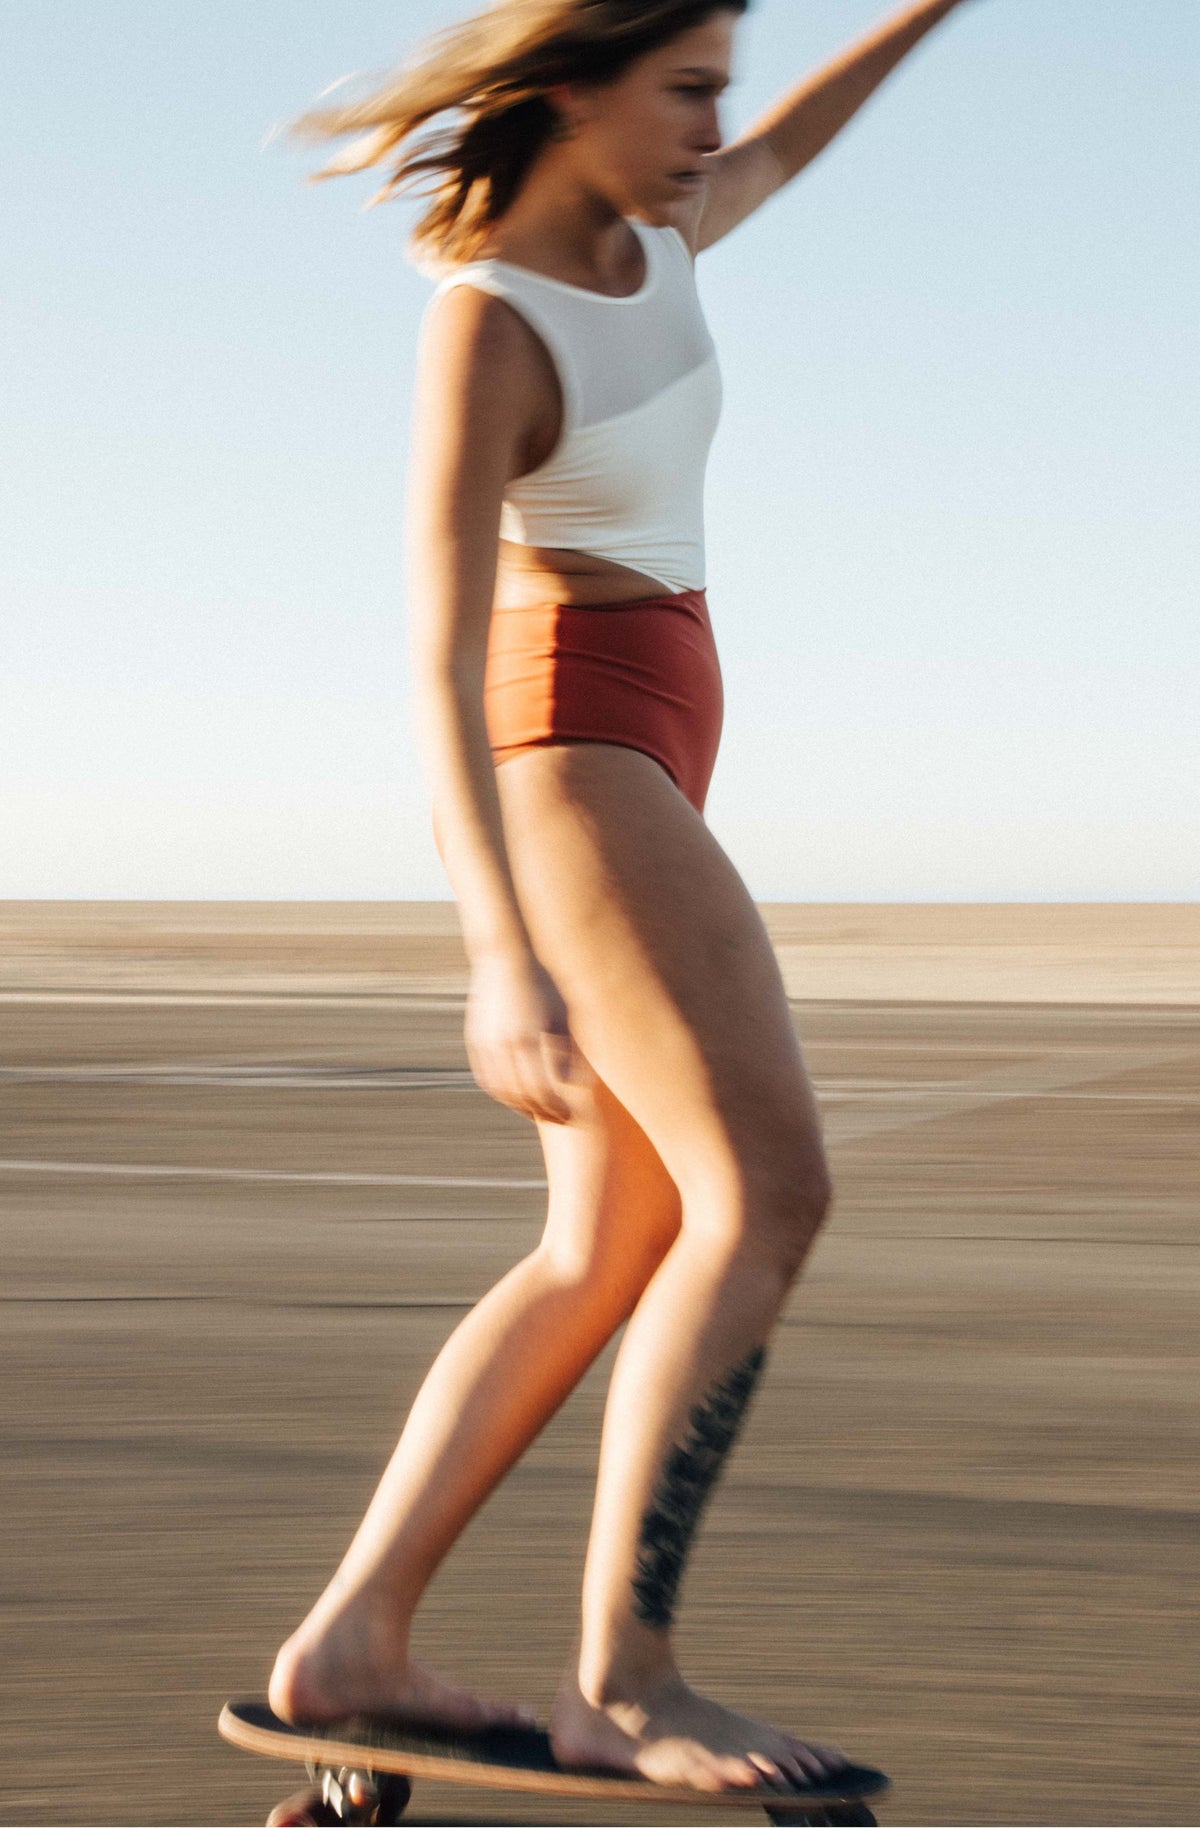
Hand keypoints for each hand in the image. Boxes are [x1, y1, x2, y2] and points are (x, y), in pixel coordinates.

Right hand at [465, 950, 594, 1124]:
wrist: (502, 960)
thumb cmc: (542, 985)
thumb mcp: (563, 1014)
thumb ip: (570, 1050)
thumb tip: (577, 1083)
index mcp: (530, 1039)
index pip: (543, 1090)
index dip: (557, 1108)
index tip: (570, 1116)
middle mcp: (506, 1045)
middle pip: (523, 1095)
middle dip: (542, 1112)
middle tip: (558, 1120)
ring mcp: (486, 1044)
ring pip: (501, 1090)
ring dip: (520, 1106)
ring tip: (537, 1112)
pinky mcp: (474, 1041)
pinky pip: (485, 1077)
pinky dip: (500, 1092)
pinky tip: (513, 1096)